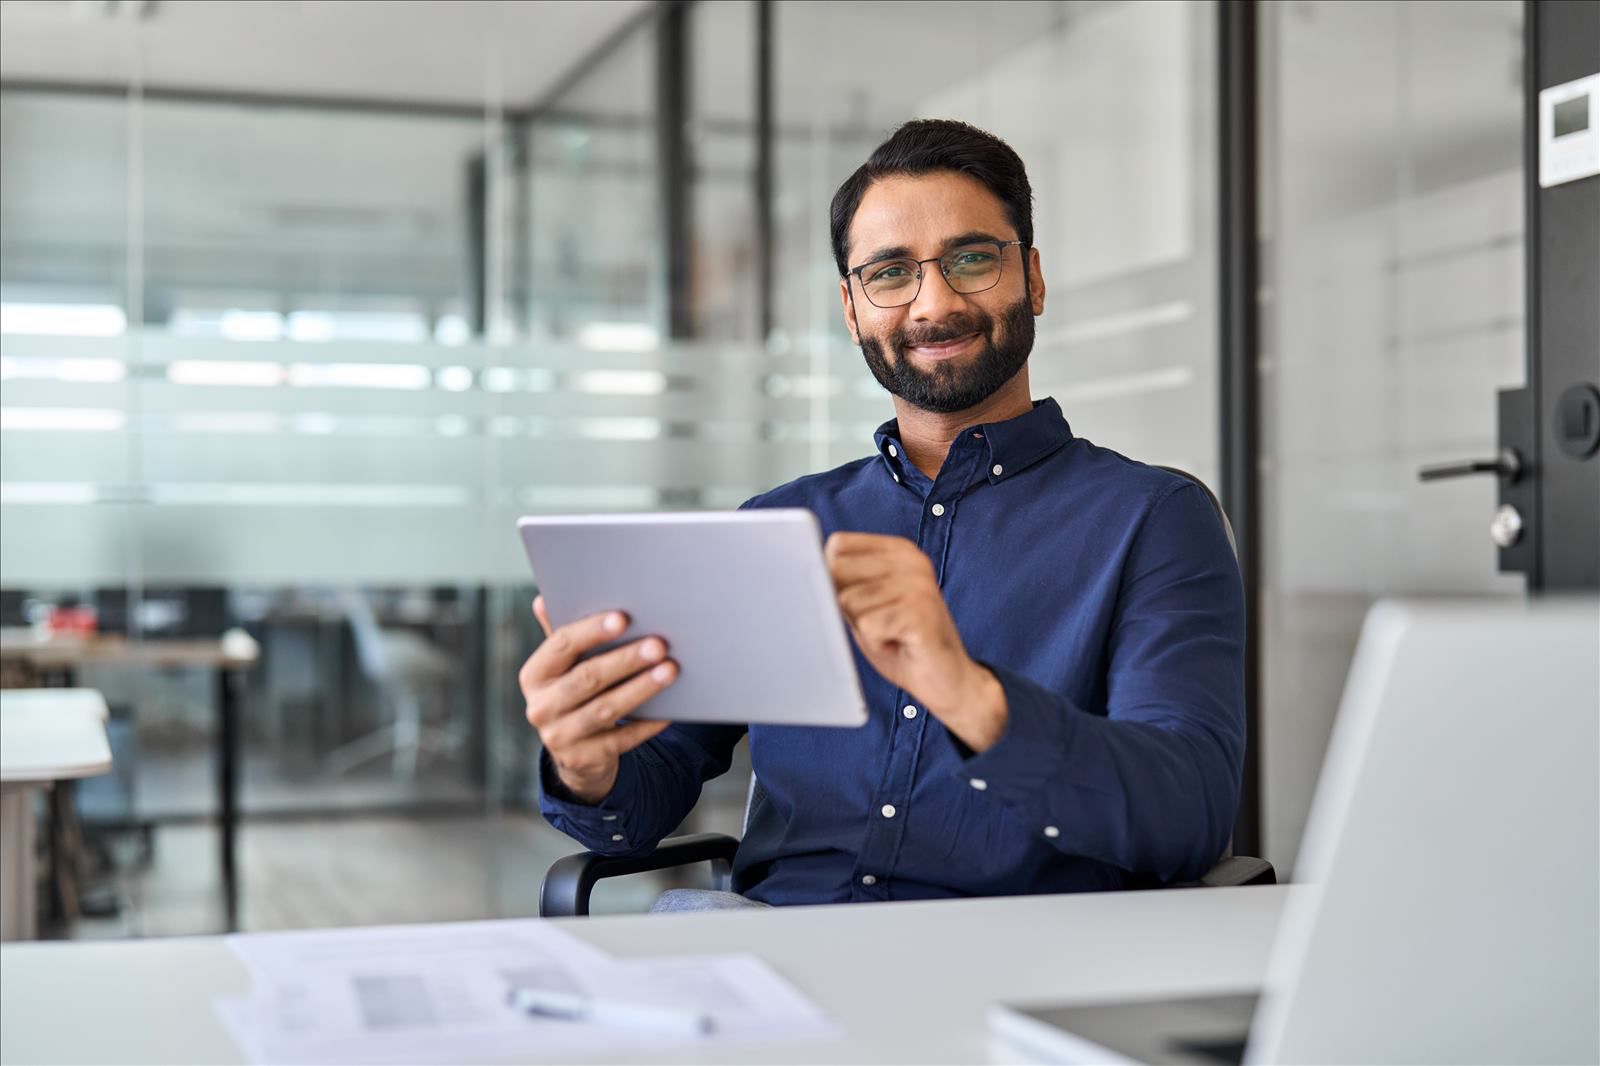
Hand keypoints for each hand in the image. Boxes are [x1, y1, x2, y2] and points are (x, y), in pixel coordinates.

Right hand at [520, 596, 676, 803]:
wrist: (575, 753)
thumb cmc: (575, 692)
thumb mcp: (564, 667)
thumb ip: (561, 635)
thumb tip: (542, 599)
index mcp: (534, 674)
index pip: (561, 645)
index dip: (592, 631)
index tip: (624, 618)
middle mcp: (540, 706)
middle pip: (587, 678)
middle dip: (625, 660)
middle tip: (659, 644)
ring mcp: (559, 736)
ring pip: (606, 709)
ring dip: (641, 688)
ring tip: (670, 670)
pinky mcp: (584, 759)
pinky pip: (622, 739)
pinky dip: (647, 724)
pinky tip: (669, 709)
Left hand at [826, 532, 1006, 750]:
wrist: (949, 681)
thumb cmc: (902, 643)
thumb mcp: (867, 606)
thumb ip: (844, 585)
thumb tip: (810, 574)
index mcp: (898, 550)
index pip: (837, 546)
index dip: (831, 578)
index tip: (858, 602)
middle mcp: (911, 560)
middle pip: (837, 573)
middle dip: (846, 606)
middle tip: (880, 622)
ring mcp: (918, 584)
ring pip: (849, 602)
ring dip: (865, 629)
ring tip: (892, 634)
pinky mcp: (920, 612)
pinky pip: (868, 626)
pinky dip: (877, 644)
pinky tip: (900, 644)